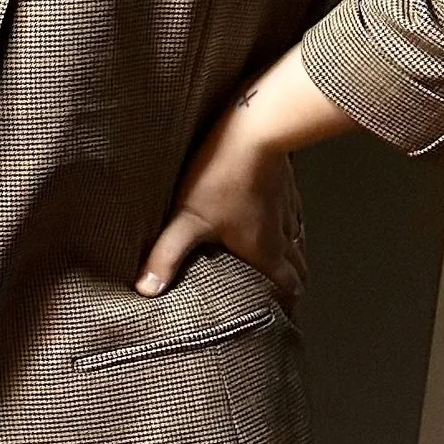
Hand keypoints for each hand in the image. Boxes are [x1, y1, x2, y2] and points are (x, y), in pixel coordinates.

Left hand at [137, 46, 357, 301]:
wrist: (255, 126)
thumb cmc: (221, 176)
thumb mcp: (188, 220)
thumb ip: (167, 257)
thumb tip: (146, 290)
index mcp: (266, 251)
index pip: (287, 288)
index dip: (286, 305)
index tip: (282, 317)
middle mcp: (284, 234)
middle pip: (297, 269)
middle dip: (290, 284)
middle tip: (280, 296)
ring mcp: (288, 208)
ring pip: (297, 240)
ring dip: (289, 255)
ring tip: (276, 264)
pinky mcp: (285, 184)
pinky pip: (292, 213)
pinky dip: (286, 226)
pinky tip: (274, 219)